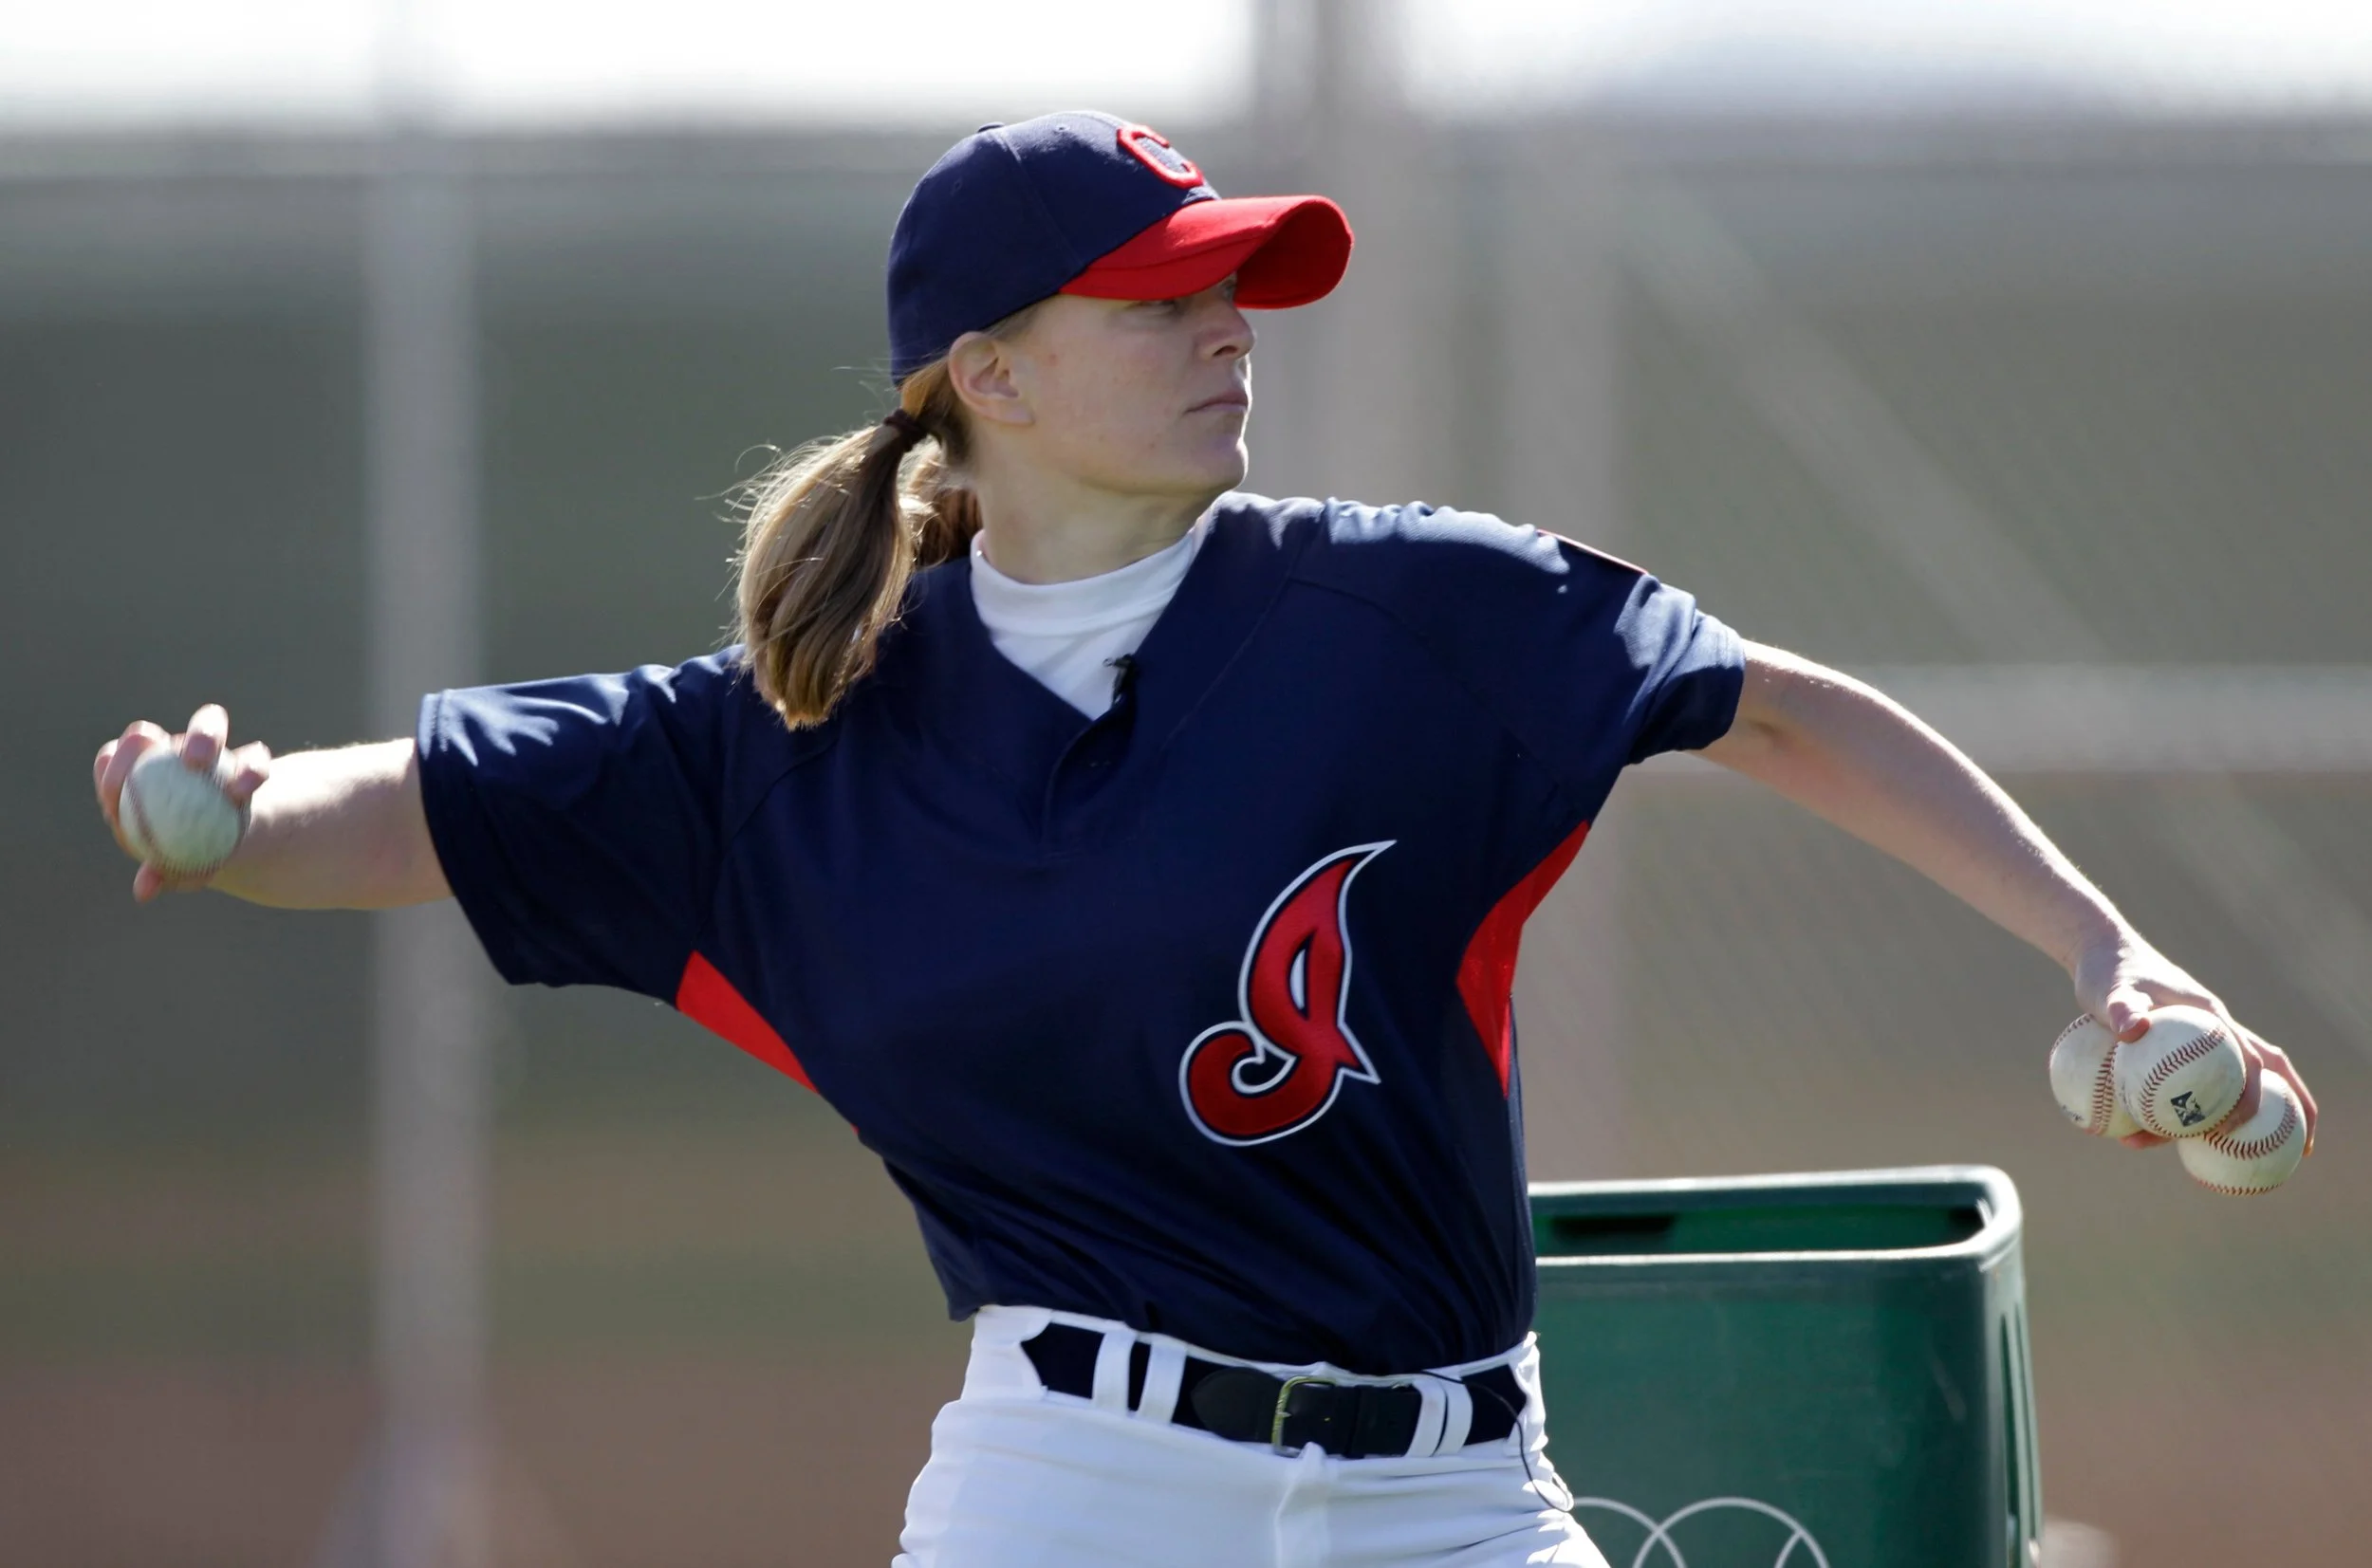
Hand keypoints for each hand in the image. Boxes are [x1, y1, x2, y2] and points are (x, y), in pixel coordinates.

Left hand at [93, 703, 272, 902]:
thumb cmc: (189, 854)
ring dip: (204, 736)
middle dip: (141, 741)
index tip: (118, 793)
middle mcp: (164, 752)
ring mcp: (206, 748)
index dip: (110, 769)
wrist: (234, 841)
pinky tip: (243, 793)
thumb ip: (160, 872)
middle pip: (144, 734)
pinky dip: (248, 772)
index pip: (111, 761)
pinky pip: (253, 758)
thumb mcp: (174, 867)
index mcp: (134, 774)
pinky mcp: (246, 756)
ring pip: (206, 723)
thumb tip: (145, 890)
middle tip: (143, 763)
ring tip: (202, 765)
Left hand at [2071, 934, 2318, 1155]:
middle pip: (2262, 1077)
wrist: (2101, 956)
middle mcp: (2215, 1034)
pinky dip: (2192, 1113)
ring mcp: (2200, 1044)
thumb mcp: (2110, 990)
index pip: (2251, 1060)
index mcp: (2211, 1019)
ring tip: (2219, 1165)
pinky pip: (2194, 1088)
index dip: (2259, 1094)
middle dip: (2282, 1113)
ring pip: (2229, 1087)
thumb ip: (2121, 1007)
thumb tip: (2131, 1029)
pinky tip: (2169, 1140)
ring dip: (2231, 1123)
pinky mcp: (2179, 1051)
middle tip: (2285, 1154)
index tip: (2242, 1126)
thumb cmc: (2109, 972)